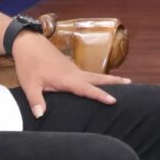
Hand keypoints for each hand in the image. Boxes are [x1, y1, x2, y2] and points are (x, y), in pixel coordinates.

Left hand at [12, 31, 130, 115]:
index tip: (114, 100)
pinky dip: (98, 78)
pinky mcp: (70, 68)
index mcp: (67, 79)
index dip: (100, 95)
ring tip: (124, 82)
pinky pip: (88, 75)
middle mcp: (74, 73)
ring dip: (109, 79)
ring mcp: (73, 69)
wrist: (28, 43)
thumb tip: (40, 115)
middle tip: (131, 83)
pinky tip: (100, 83)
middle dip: (114, 82)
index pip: (87, 89)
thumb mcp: (29, 84)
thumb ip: (36, 100)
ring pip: (95, 75)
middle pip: (98, 78)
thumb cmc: (29, 64)